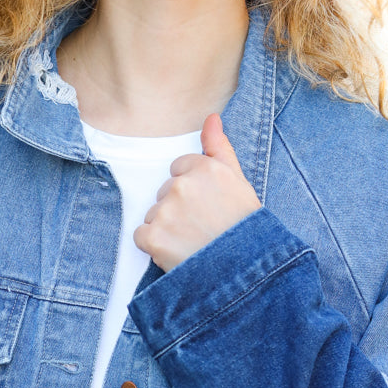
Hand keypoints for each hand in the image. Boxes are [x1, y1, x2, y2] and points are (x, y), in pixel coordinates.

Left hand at [133, 113, 260, 272]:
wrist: (245, 270)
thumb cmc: (244, 228)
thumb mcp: (238, 182)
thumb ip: (220, 148)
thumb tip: (211, 118)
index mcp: (205, 168)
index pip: (179, 169)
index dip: (193, 191)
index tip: (206, 207)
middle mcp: (183, 186)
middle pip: (165, 193)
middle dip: (178, 209)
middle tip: (201, 228)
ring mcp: (166, 211)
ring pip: (153, 214)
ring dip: (166, 228)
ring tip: (192, 243)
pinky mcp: (153, 236)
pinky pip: (141, 236)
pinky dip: (155, 247)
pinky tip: (177, 252)